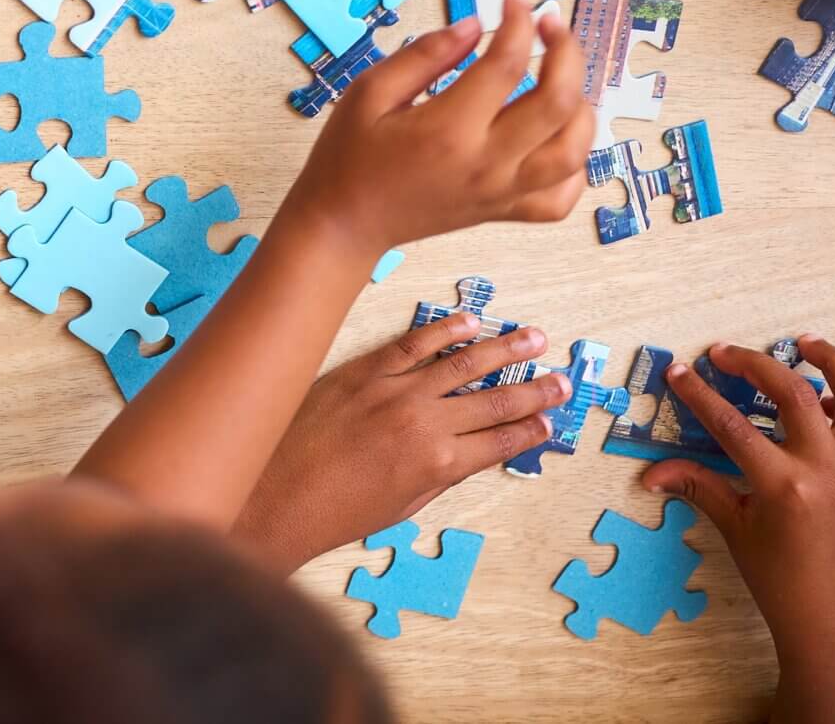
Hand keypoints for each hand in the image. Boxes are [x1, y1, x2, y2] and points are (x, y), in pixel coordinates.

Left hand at [231, 313, 568, 571]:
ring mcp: (392, 392)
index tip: (552, 419)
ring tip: (534, 338)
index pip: (502, 441)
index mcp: (439, 464)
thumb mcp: (402, 505)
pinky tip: (470, 321)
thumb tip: (475, 452)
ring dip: (504, 350)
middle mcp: (423, 424)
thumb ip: (442, 476)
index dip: (532, 429)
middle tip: (562, 379)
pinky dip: (444, 330)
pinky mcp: (361, 371)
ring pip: (462, 363)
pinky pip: (411, 343)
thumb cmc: (332, 512)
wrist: (272, 496)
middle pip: (494, 400)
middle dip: (534, 391)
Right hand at [274, 0, 592, 259]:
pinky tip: (558, 136)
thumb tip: (473, 25)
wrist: (343, 223)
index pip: (505, 64)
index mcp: (447, 130)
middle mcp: (486, 163)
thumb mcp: (369, 93)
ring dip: (581, 104)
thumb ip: (423, 55)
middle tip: (548, 25)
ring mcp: (501, 192)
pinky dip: (576, 164)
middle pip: (559, 103)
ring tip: (561, 77)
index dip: (517, 20)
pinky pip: (562, 196)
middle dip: (566, 51)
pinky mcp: (504, 210)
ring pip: (575, 149)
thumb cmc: (349, 158)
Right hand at [642, 339, 834, 722]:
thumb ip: (698, 487)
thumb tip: (650, 473)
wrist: (832, 616)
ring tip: (806, 344)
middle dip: (754, 364)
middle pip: (792, 393)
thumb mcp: (735, 528)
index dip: (699, 394)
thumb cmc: (778, 577)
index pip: (732, 423)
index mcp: (785, 484)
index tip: (679, 372)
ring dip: (832, 363)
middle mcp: (828, 469)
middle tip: (725, 352)